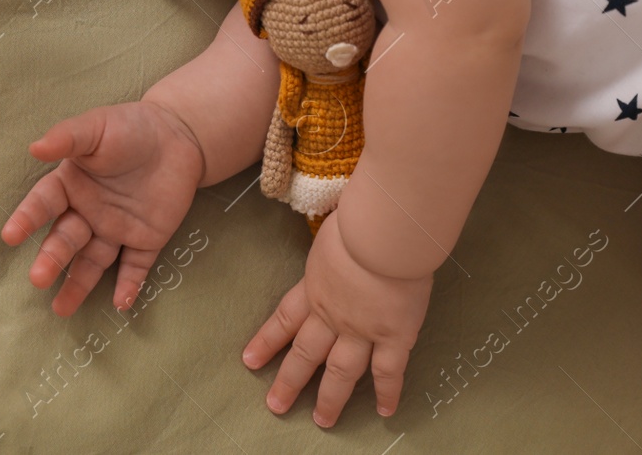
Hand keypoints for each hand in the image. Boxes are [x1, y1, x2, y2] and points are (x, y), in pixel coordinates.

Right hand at [1, 97, 205, 315]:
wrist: (179, 135)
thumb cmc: (130, 127)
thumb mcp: (96, 127)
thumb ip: (68, 137)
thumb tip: (35, 147)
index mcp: (71, 185)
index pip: (44, 204)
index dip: (27, 219)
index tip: (10, 236)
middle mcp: (88, 212)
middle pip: (66, 239)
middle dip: (51, 259)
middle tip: (37, 279)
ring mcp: (116, 229)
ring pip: (93, 261)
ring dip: (78, 284)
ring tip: (62, 310)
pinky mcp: (146, 240)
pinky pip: (135, 266)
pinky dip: (128, 284)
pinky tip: (121, 302)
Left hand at [241, 205, 433, 426]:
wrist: (382, 235)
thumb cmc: (360, 219)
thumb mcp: (333, 229)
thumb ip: (333, 242)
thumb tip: (341, 227)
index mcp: (315, 286)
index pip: (284, 319)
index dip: (267, 341)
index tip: (249, 361)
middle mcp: (332, 315)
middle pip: (305, 354)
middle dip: (289, 381)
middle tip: (275, 405)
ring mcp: (362, 330)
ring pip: (340, 372)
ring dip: (330, 398)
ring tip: (321, 421)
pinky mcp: (393, 337)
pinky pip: (389, 372)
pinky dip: (387, 393)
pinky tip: (385, 411)